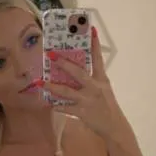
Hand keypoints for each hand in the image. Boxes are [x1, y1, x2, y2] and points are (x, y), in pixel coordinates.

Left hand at [43, 26, 124, 141]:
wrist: (114, 126)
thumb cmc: (107, 105)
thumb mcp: (104, 89)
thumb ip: (92, 79)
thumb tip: (74, 69)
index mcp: (102, 79)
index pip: (98, 58)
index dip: (95, 43)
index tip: (90, 29)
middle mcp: (95, 87)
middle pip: (78, 72)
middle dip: (63, 63)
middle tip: (50, 54)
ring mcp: (88, 100)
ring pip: (67, 91)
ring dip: (52, 86)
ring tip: (41, 81)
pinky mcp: (82, 112)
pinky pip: (66, 108)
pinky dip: (57, 105)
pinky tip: (48, 102)